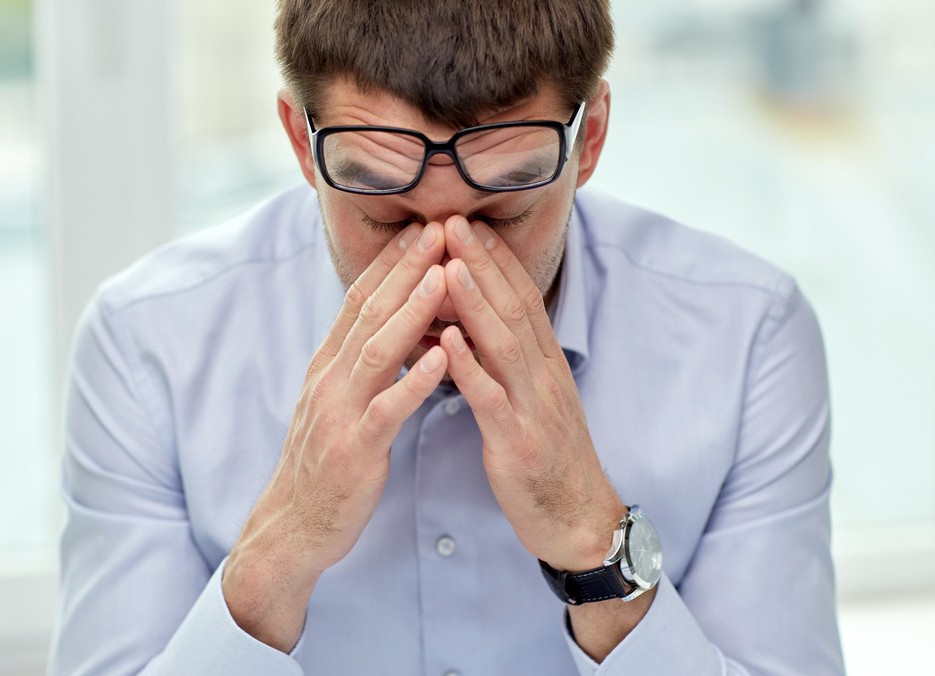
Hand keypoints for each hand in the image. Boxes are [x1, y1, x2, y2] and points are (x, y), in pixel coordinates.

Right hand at [223, 221, 449, 651]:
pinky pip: (388, 408)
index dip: (390, 261)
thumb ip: (357, 363)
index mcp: (327, 365)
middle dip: (406, 268)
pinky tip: (444, 354)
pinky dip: (415, 378)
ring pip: (377, 350)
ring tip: (444, 275)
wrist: (293, 525)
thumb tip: (383, 324)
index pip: (359, 299)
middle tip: (438, 228)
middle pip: (369, 312)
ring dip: (412, 310)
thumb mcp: (335, 402)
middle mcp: (329, 379)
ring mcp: (339, 412)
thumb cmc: (325, 463)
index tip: (421, 226)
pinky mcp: (355, 448)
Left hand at [440, 215, 625, 570]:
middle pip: (512, 309)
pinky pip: (492, 400)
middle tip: (451, 220)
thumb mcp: (532, 401)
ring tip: (447, 265)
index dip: (495, 259)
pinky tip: (447, 341)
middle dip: (481, 262)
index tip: (467, 222)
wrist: (579, 521)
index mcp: (544, 365)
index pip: (520, 299)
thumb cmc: (547, 459)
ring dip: (475, 303)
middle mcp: (543, 376)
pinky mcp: (519, 443)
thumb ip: (508, 363)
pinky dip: (470, 368)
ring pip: (504, 345)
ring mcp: (534, 408)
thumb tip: (474, 326)